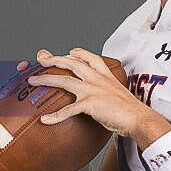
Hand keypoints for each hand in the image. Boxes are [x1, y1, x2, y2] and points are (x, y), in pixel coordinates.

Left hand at [26, 47, 144, 135]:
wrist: (138, 118)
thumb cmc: (131, 110)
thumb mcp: (120, 93)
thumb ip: (110, 92)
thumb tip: (105, 100)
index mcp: (106, 75)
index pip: (90, 57)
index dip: (78, 53)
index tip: (69, 51)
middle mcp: (97, 78)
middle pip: (71, 63)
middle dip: (54, 59)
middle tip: (41, 59)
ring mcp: (92, 90)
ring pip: (64, 80)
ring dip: (45, 79)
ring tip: (32, 81)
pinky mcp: (90, 104)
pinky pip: (68, 110)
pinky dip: (55, 116)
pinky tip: (45, 120)